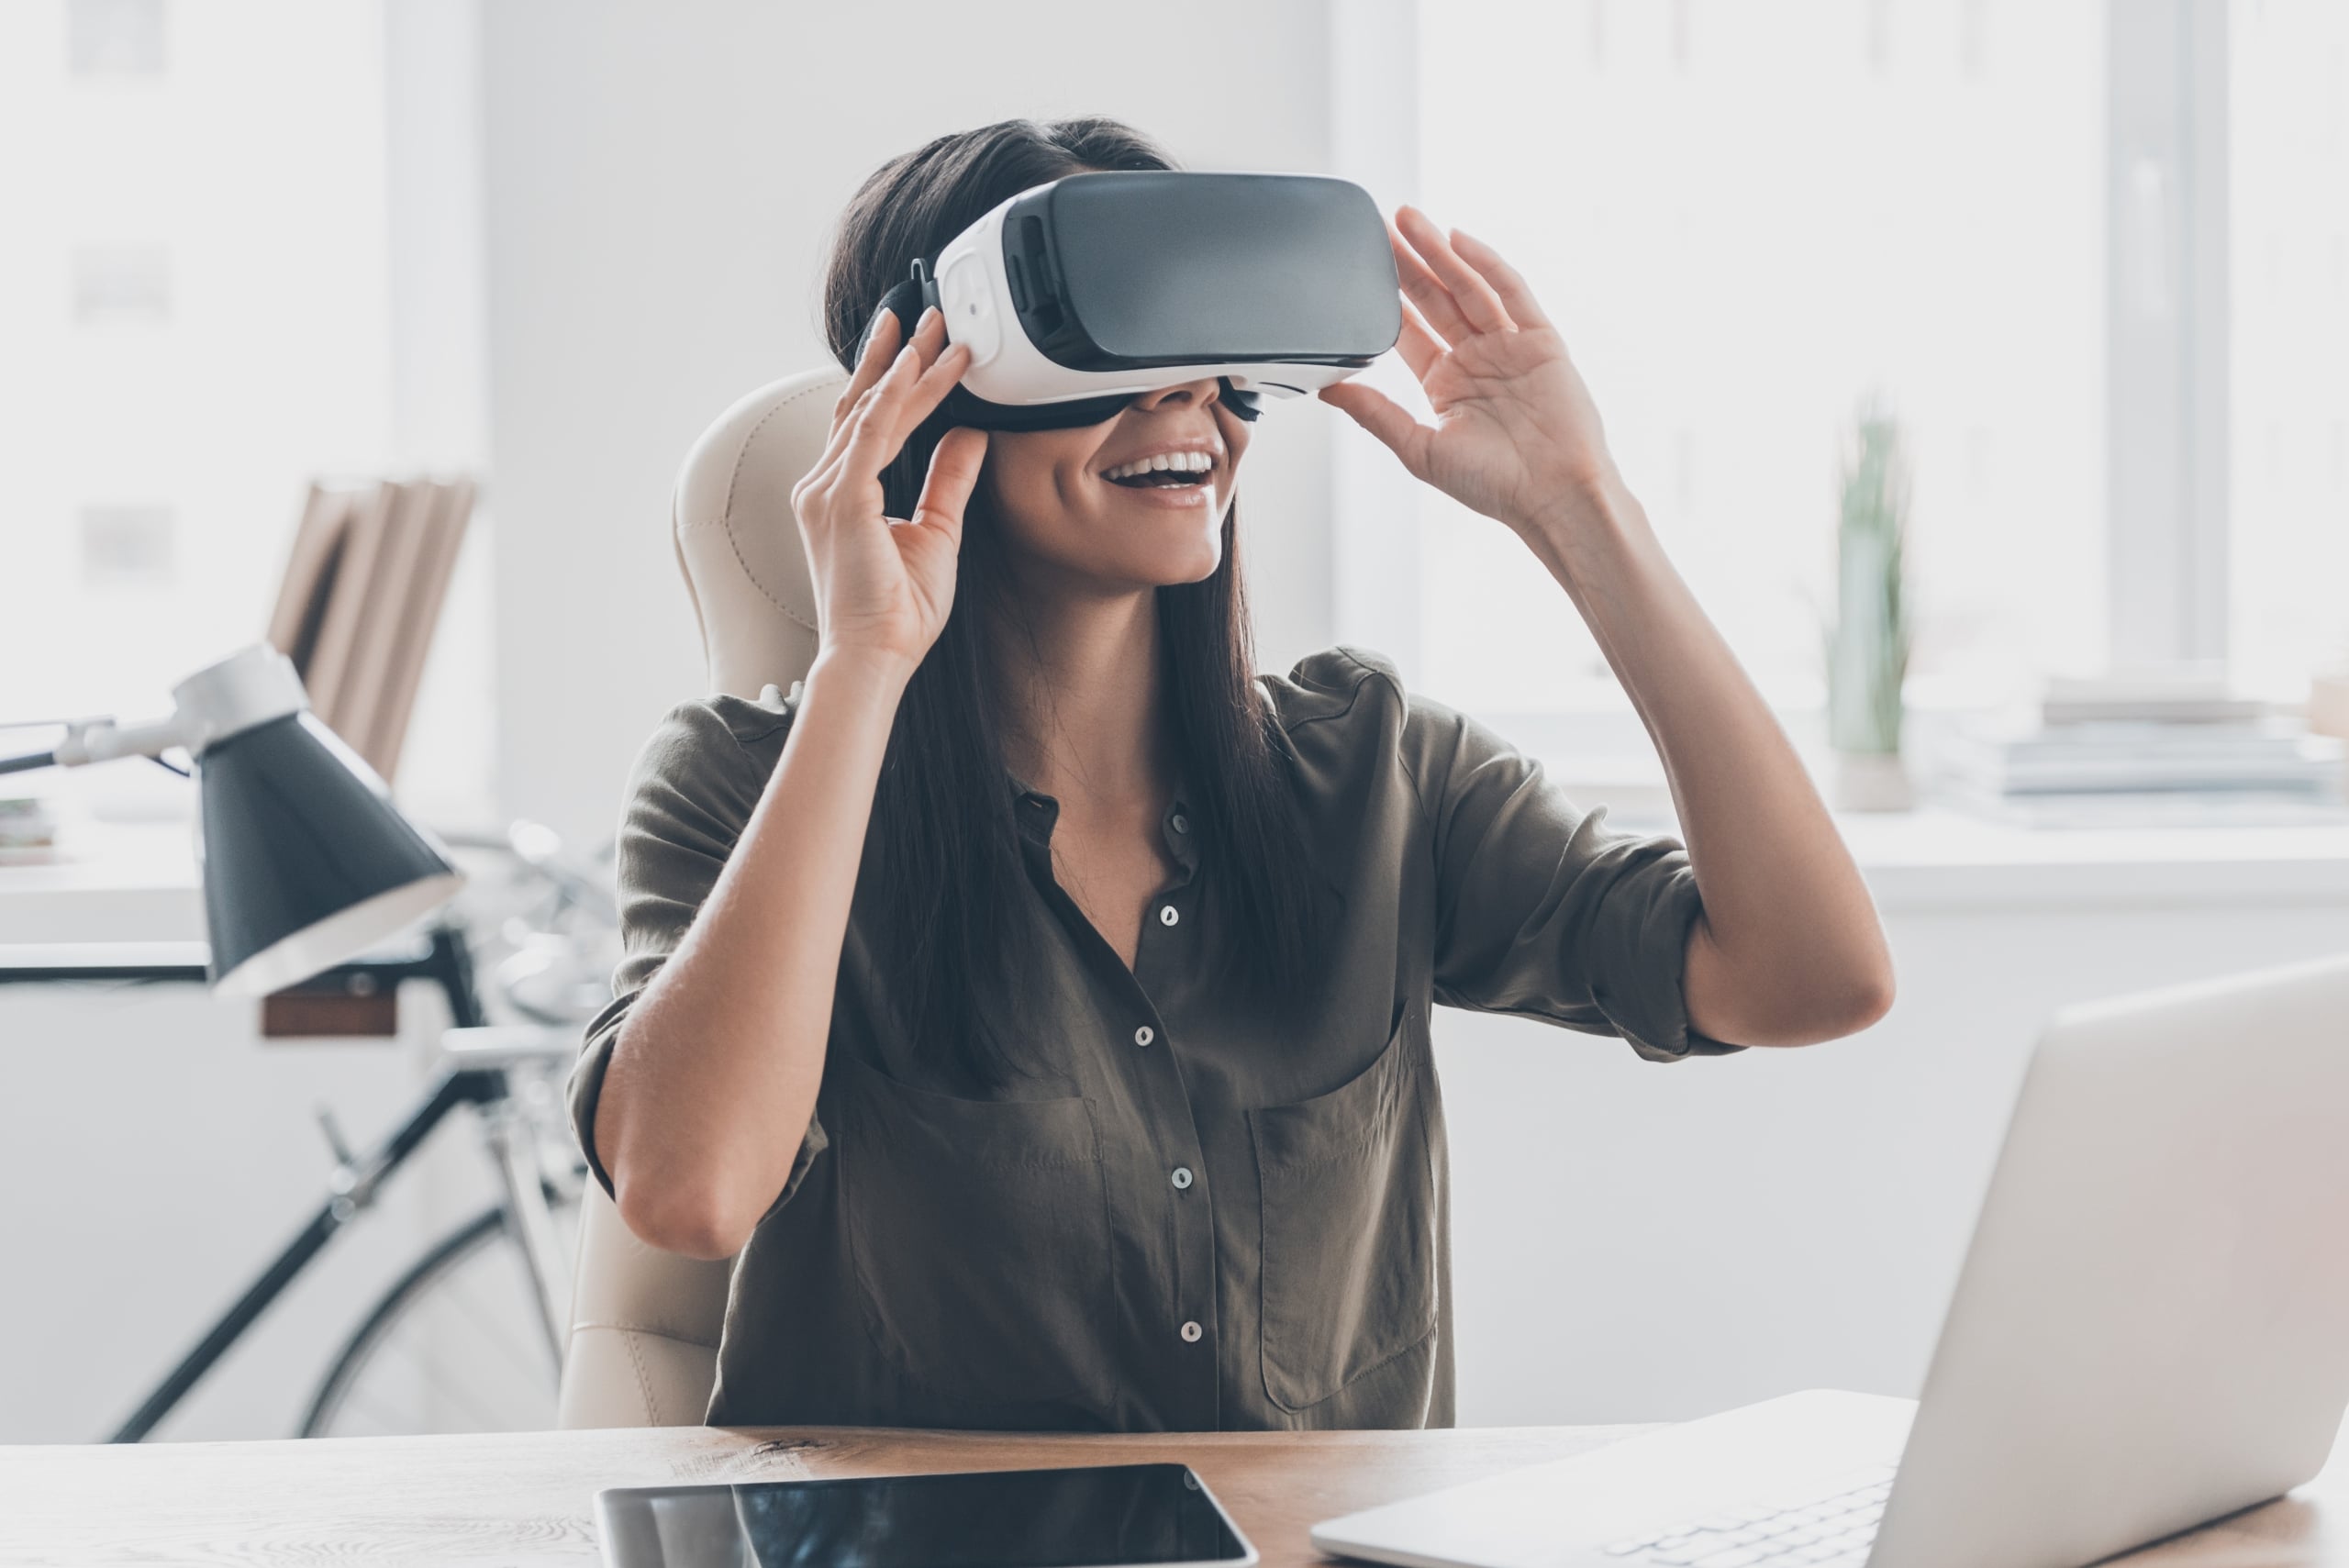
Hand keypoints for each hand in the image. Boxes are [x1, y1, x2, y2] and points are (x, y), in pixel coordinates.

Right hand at [791, 307, 987, 676]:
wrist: (874, 655)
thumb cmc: (897, 613)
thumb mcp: (936, 531)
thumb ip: (948, 479)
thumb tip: (970, 435)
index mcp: (838, 495)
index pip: (865, 423)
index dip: (893, 380)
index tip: (918, 345)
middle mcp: (822, 486)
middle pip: (861, 403)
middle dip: (896, 355)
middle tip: (928, 315)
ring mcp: (825, 490)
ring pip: (871, 410)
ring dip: (906, 365)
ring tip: (938, 329)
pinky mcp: (842, 500)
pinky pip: (872, 433)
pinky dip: (896, 396)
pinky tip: (919, 366)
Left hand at [1320, 208, 1621, 538]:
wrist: (1554, 496)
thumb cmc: (1493, 485)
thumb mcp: (1420, 449)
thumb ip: (1375, 414)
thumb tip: (1328, 390)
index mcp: (1446, 385)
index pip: (1409, 330)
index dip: (1386, 298)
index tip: (1361, 266)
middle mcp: (1476, 360)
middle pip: (1435, 299)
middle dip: (1408, 262)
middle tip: (1380, 226)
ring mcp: (1509, 345)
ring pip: (1468, 288)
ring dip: (1439, 253)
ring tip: (1409, 220)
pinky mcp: (1541, 339)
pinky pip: (1512, 293)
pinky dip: (1486, 265)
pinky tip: (1458, 240)